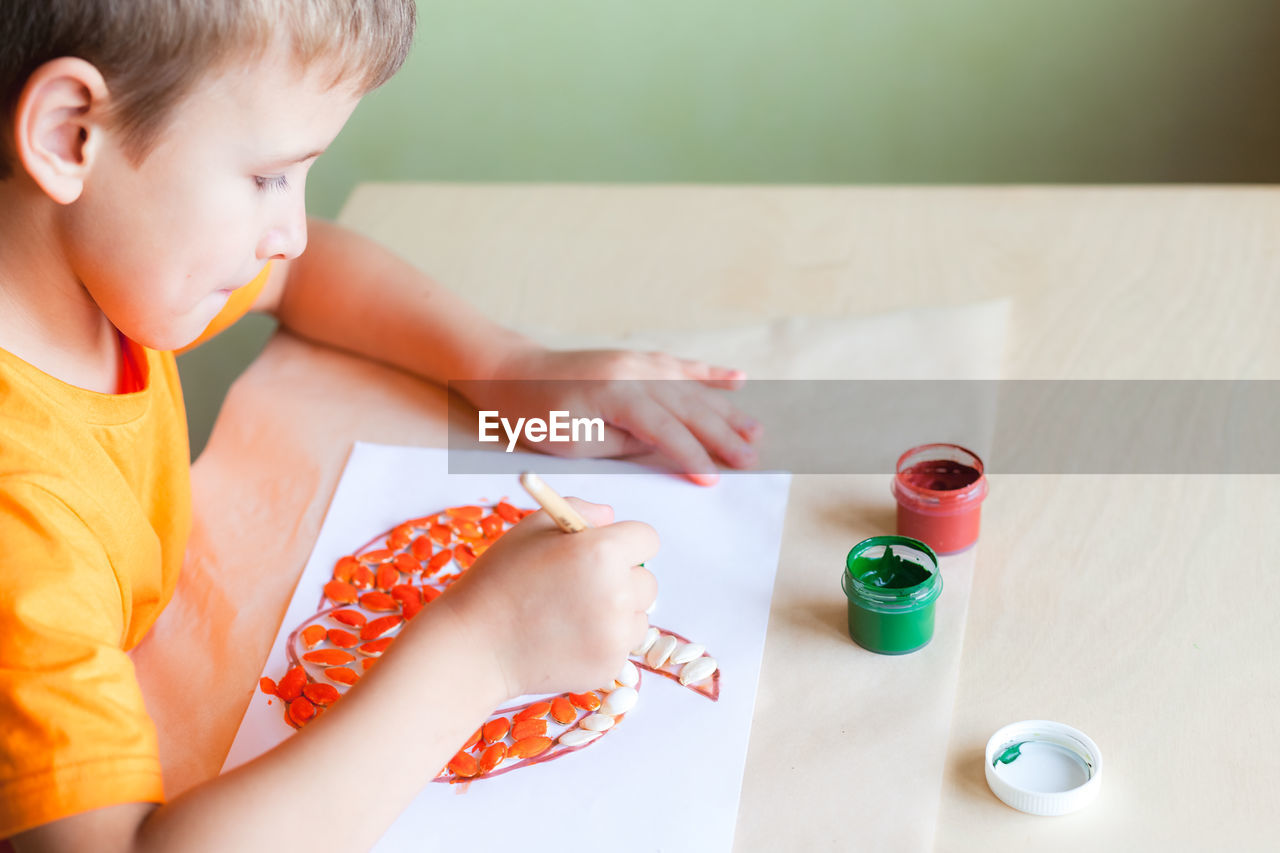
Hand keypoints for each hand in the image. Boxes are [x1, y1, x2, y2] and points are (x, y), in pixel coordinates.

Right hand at [438, 499, 658, 698]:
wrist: (475, 646)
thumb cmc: (499, 580)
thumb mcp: (532, 528)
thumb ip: (579, 509)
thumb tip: (611, 517)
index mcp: (602, 552)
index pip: (647, 539)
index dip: (625, 542)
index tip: (605, 552)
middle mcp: (617, 593)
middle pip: (647, 581)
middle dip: (621, 580)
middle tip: (580, 586)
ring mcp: (616, 635)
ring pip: (637, 616)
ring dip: (616, 614)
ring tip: (569, 615)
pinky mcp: (609, 667)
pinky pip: (621, 647)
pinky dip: (601, 643)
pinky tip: (565, 640)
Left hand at [459, 346, 762, 485]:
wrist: (513, 374)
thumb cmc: (534, 416)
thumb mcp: (571, 442)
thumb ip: (622, 443)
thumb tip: (666, 448)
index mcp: (614, 393)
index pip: (664, 429)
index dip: (691, 456)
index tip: (714, 480)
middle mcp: (633, 370)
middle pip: (688, 406)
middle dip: (723, 435)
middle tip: (752, 459)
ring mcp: (637, 361)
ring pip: (692, 388)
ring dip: (726, 409)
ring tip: (756, 430)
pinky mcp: (637, 359)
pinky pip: (681, 367)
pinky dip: (711, 373)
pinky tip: (738, 379)